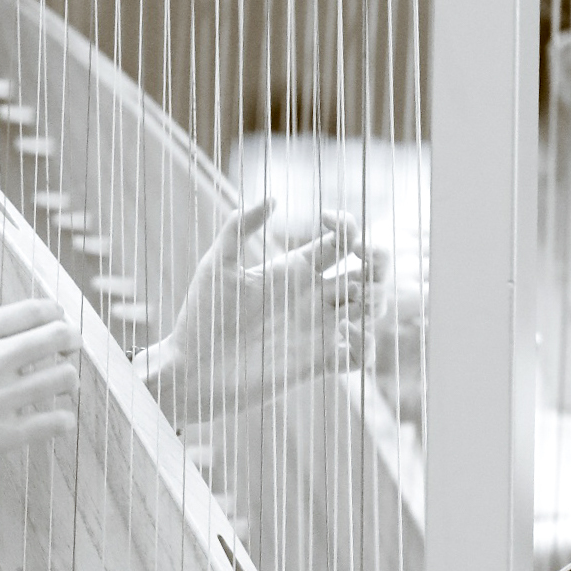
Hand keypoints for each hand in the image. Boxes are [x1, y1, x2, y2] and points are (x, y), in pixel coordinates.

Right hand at [0, 300, 79, 490]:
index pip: (33, 311)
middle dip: (69, 342)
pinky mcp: (2, 436)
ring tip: (62, 387)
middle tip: (69, 351)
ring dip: (68, 381)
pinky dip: (63, 418)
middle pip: (56, 338)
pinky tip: (57, 419)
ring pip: (63, 378)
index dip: (54, 314)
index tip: (58, 321)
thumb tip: (2, 339)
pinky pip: (56, 421)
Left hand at [147, 204, 363, 423]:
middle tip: (366, 261)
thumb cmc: (200, 318)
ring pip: (369, 309)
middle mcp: (311, 297)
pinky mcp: (317, 363)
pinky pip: (359, 355)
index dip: (346, 224)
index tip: (328, 220)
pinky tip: (347, 335)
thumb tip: (272, 198)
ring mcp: (317, 330)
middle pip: (365, 271)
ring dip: (376, 301)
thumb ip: (239, 227)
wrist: (193, 372)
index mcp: (293, 269)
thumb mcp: (217, 266)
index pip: (339, 240)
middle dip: (377, 261)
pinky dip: (366, 345)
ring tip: (359, 303)